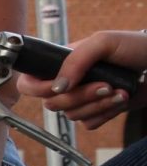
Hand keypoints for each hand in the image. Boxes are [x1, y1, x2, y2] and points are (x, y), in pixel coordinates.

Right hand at [15, 29, 146, 129]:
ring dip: (99, 104)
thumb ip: (75, 60)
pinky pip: (89, 124)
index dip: (39, 89)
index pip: (30, 82)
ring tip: (119, 90)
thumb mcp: (103, 42)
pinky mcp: (98, 113)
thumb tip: (57, 86)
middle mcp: (69, 82)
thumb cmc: (137, 47)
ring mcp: (83, 99)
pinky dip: (106, 114)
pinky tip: (120, 100)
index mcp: (62, 63)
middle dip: (81, 97)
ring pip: (72, 115)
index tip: (60, 86)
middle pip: (52, 103)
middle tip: (104, 84)